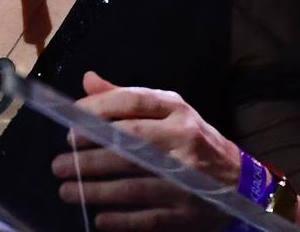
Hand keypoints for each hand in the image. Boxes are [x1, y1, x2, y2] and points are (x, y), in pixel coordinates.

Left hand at [50, 71, 240, 230]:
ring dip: (95, 189)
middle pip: (128, 145)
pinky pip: (147, 217)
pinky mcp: (187, 212)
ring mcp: (187, 179)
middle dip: (88, 156)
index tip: (71, 124)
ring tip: (67, 189)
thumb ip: (126, 98)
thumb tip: (87, 81)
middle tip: (59, 164)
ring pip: (132, 184)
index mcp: (178, 111)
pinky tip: (98, 217)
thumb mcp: (168, 113)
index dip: (98, 111)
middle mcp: (183, 141)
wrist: (240, 183)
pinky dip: (120, 219)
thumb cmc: (192, 142)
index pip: (133, 103)